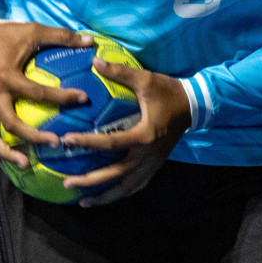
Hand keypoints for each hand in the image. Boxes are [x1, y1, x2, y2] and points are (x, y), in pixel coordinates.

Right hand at [0, 12, 93, 167]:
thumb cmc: (4, 33)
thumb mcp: (32, 30)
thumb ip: (61, 36)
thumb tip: (90, 41)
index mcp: (8, 77)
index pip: (38, 93)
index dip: (63, 97)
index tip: (83, 99)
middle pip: (12, 125)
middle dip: (34, 137)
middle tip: (56, 143)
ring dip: (6, 152)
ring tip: (25, 163)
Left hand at [58, 61, 190, 206]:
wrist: (195, 105)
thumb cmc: (168, 92)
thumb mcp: (145, 79)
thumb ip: (120, 72)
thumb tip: (95, 60)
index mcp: (143, 135)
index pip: (110, 143)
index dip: (87, 142)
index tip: (67, 141)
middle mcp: (146, 155)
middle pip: (114, 174)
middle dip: (89, 181)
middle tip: (66, 183)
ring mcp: (152, 164)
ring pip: (125, 187)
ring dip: (104, 196)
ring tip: (84, 202)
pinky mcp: (156, 166)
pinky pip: (137, 186)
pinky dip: (121, 193)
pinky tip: (109, 197)